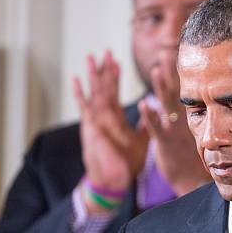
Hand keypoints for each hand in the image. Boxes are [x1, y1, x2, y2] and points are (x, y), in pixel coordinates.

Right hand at [73, 51, 148, 212]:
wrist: (115, 181)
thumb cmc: (126, 162)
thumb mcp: (140, 140)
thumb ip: (146, 125)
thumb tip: (155, 113)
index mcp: (114, 119)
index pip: (115, 93)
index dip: (115, 77)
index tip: (117, 61)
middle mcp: (104, 118)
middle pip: (104, 89)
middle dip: (104, 71)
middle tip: (106, 51)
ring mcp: (97, 122)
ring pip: (95, 94)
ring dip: (93, 76)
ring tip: (91, 57)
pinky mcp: (92, 129)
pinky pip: (86, 110)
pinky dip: (80, 95)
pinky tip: (76, 81)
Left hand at [140, 51, 210, 194]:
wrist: (193, 182)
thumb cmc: (191, 160)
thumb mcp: (192, 137)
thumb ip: (186, 121)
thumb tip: (184, 108)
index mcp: (187, 119)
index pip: (182, 92)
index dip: (177, 74)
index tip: (174, 56)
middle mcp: (182, 122)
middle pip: (176, 92)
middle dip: (170, 72)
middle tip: (167, 53)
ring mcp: (174, 131)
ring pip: (167, 105)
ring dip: (160, 87)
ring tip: (155, 69)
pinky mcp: (165, 144)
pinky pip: (156, 128)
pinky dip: (150, 116)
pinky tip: (143, 104)